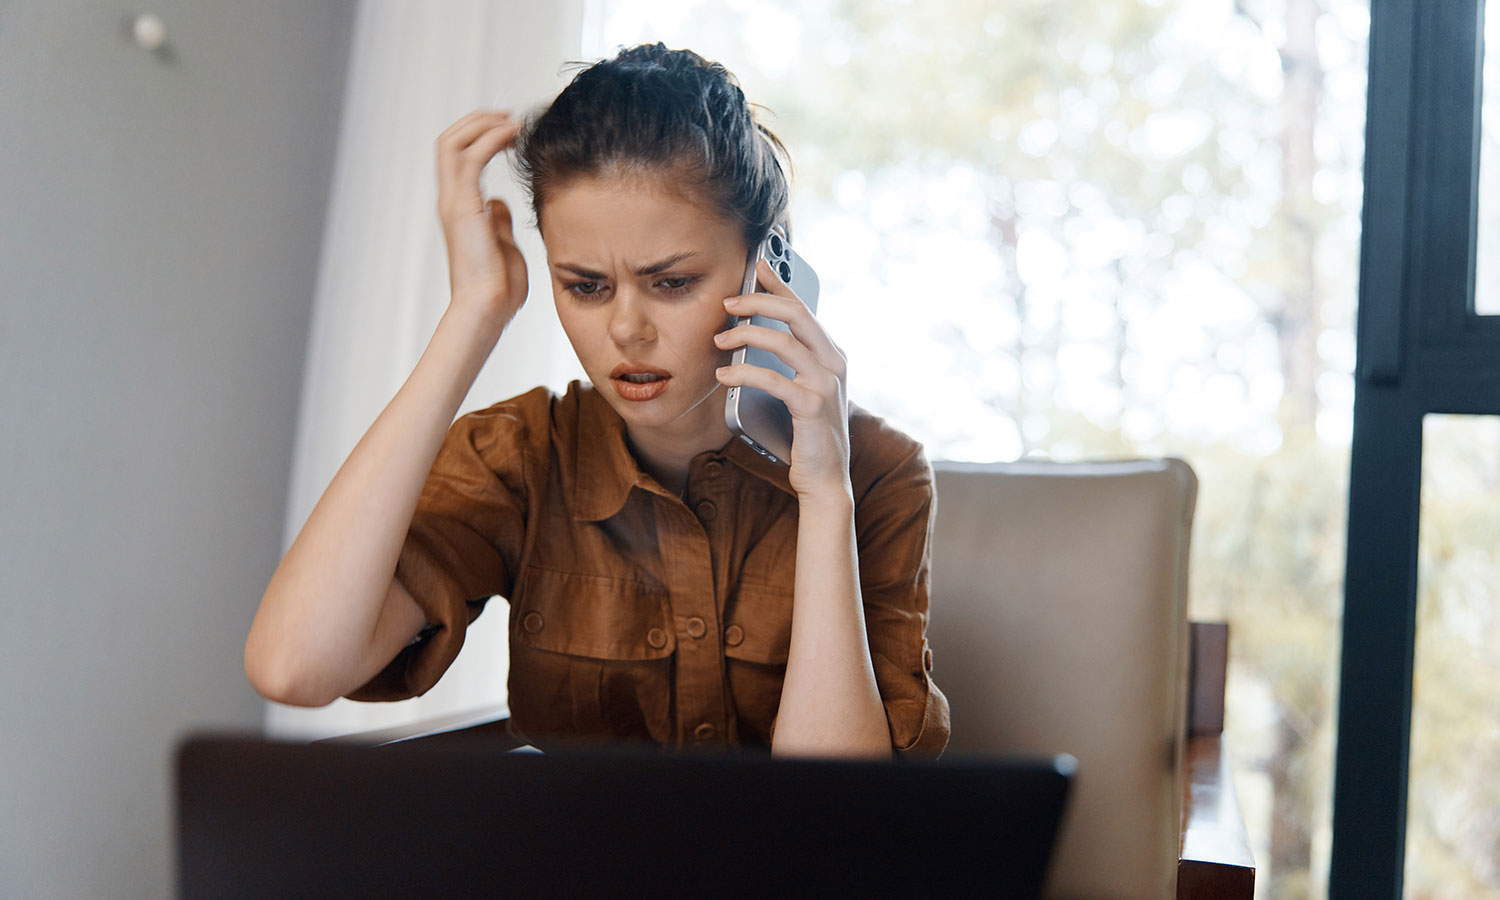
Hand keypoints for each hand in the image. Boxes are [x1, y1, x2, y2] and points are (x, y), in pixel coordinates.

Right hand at [435, 110, 527, 328]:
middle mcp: (450, 200)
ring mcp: (454, 202)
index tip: (509, 129)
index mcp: (459, 208)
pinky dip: (491, 139)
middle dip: (477, 121)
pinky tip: (513, 133)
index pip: (457, 157)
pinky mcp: (463, 207)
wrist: (487, 309)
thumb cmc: (498, 289)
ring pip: (453, 143)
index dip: (479, 136)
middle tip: (508, 115)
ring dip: (481, 124)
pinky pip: (471, 159)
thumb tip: (499, 203)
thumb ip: (498, 221)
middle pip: (449, 142)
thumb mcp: (503, 246)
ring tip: (510, 119)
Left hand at [714, 258, 851, 499]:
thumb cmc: (805, 434)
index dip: (779, 283)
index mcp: (831, 354)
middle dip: (759, 300)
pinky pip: (774, 379)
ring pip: (784, 341)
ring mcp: (826, 383)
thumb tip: (749, 336)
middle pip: (796, 313)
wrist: (825, 478)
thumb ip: (787, 365)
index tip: (756, 264)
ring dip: (746, 335)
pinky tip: (724, 376)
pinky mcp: (812, 406)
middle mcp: (833, 362)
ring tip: (720, 340)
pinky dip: (744, 373)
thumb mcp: (800, 391)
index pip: (803, 308)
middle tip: (728, 302)